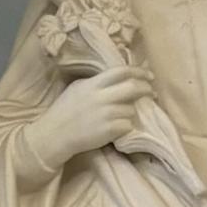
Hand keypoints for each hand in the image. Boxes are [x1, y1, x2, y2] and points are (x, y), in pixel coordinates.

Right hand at [23, 65, 153, 171]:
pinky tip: (116, 128)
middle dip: (146, 89)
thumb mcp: (77, 88)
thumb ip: (96, 82)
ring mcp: (106, 114)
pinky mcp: (110, 131)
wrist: (55, 135)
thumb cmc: (64, 111)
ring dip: (130, 112)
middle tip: (152, 92)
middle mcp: (101, 97)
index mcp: (93, 84)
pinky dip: (125, 126)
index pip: (121, 72)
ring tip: (121, 116)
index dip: (138, 71)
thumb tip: (118, 78)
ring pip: (131, 109)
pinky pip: (128, 125)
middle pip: (133, 88)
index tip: (149, 75)